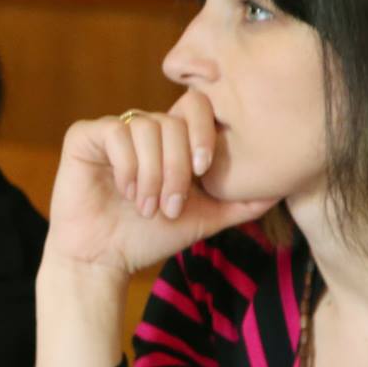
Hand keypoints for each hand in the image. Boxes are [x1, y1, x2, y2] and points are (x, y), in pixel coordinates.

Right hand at [44, 91, 277, 278]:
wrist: (103, 259)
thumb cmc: (149, 237)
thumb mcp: (204, 218)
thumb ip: (240, 202)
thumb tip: (282, 187)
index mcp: (171, 140)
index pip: (196, 107)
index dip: (204, 132)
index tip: (204, 170)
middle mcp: (144, 129)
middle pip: (173, 121)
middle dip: (177, 169)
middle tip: (170, 206)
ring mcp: (114, 130)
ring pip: (146, 128)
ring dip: (152, 174)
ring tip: (146, 206)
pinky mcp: (85, 136)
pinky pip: (116, 132)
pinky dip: (126, 166)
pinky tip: (124, 191)